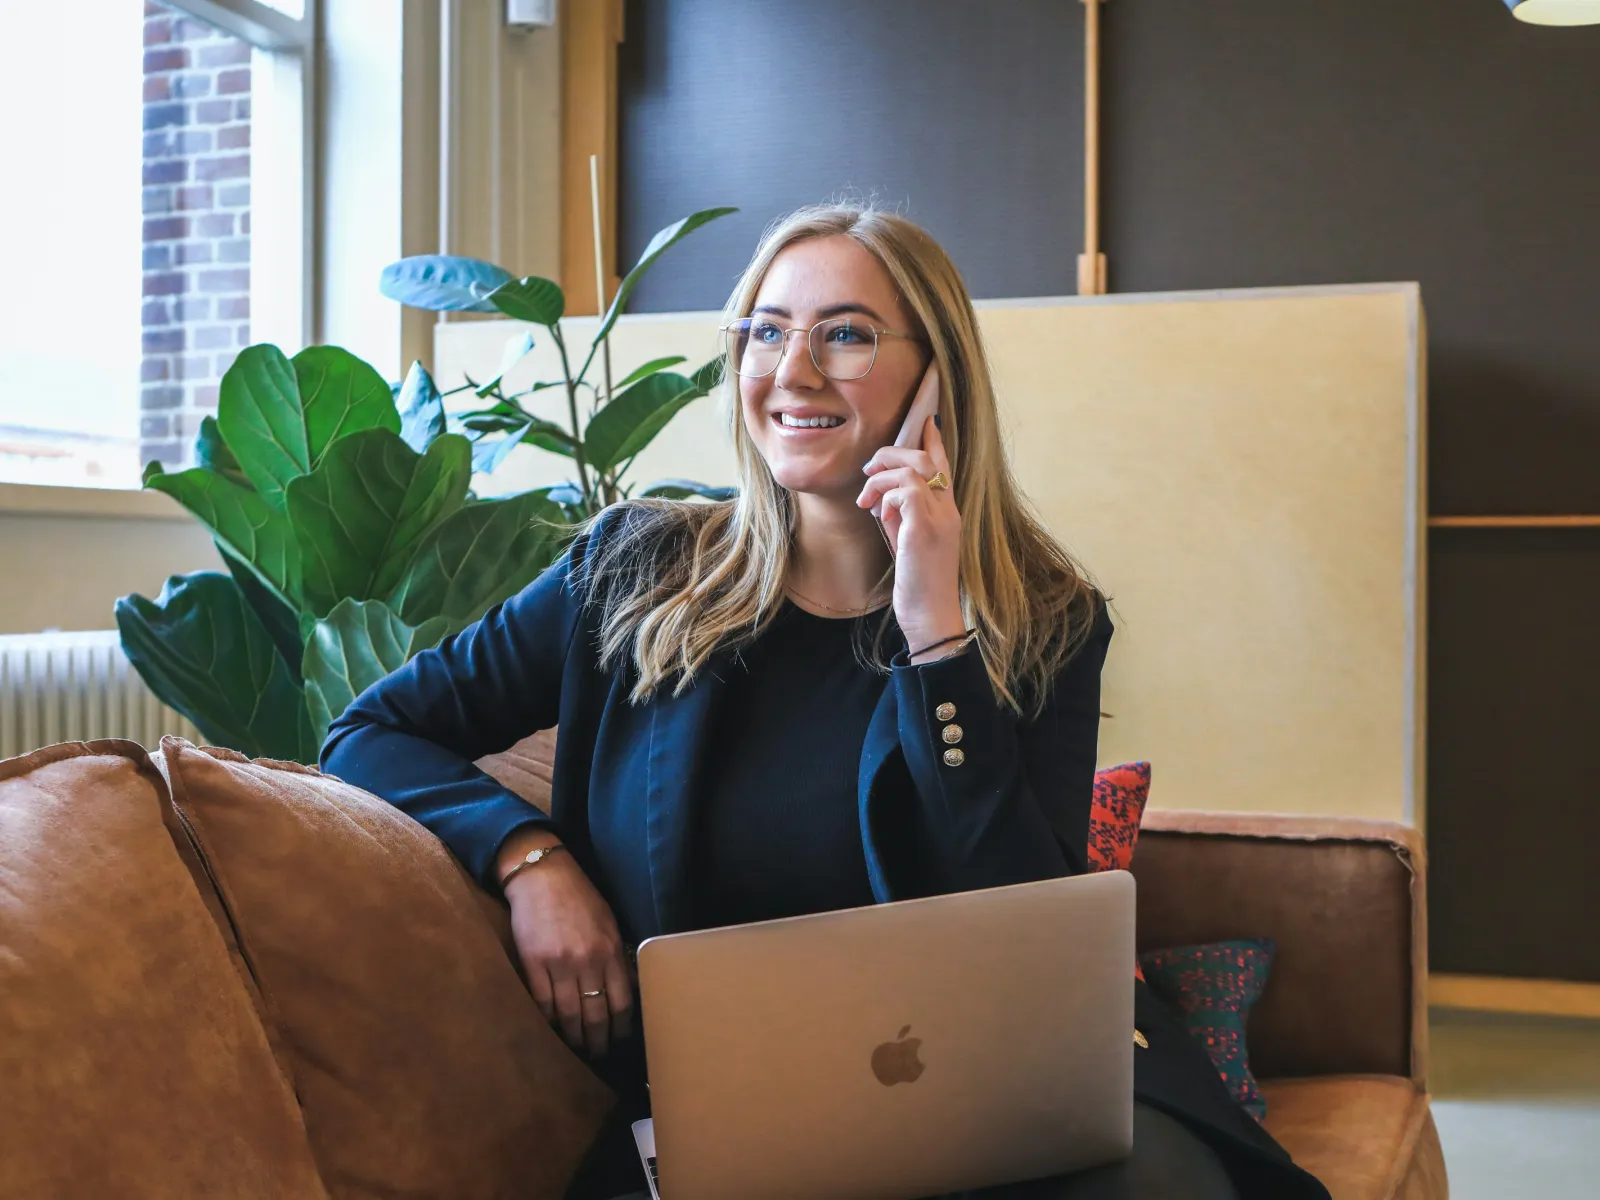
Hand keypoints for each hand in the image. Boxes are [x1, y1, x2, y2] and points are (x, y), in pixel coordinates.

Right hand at [496, 830, 633, 1058]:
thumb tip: (626, 988)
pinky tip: (553, 1030)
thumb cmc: (579, 898)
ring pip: (569, 1014)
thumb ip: (616, 956)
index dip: (621, 1028)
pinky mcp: (534, 963)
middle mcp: (587, 961)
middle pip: (596, 1015)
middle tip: (598, 1056)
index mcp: (610, 951)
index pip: (621, 1002)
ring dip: (573, 1037)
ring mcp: (559, 964)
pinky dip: (548, 1020)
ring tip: (576, 1050)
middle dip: (598, 1041)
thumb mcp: (608, 923)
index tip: (621, 1041)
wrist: (543, 876)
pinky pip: (542, 1002)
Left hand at [857, 414, 964, 654]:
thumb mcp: (908, 543)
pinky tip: (878, 513)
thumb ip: (902, 517)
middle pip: (926, 459)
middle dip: (892, 454)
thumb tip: (884, 499)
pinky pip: (906, 491)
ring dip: (882, 477)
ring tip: (866, 498)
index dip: (933, 441)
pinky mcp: (925, 530)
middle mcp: (948, 511)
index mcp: (947, 513)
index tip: (925, 421)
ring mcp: (940, 519)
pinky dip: (886, 496)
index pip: (944, 466)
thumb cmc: (918, 585)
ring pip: (913, 469)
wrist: (931, 616)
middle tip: (868, 470)